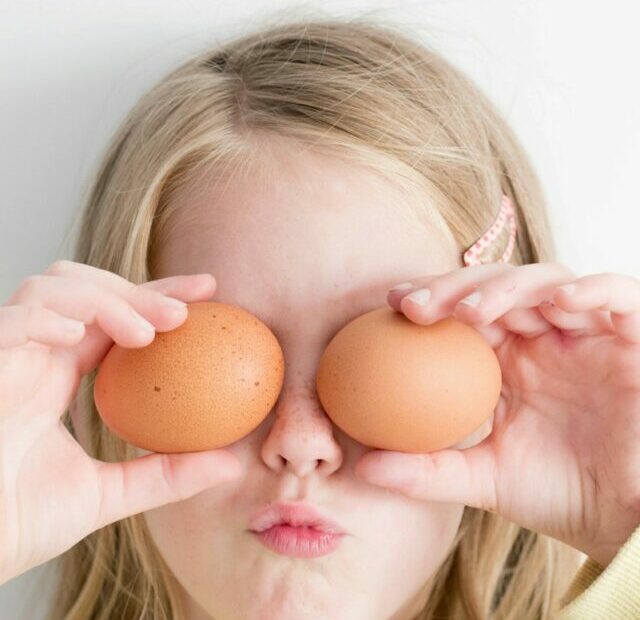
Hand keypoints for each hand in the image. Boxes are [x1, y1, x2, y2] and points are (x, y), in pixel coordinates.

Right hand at [0, 260, 241, 584]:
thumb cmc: (17, 523)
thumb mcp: (106, 494)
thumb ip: (165, 475)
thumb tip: (232, 464)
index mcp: (59, 375)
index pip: (114, 317)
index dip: (157, 296)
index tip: (208, 293)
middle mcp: (34, 357)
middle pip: (86, 288)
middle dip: (138, 290)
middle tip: (186, 309)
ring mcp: (5, 356)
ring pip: (50, 289)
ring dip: (103, 299)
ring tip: (144, 334)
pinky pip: (7, 323)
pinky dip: (43, 318)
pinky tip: (76, 335)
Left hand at [355, 262, 639, 567]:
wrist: (624, 521)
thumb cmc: (558, 494)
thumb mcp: (484, 479)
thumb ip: (427, 470)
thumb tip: (362, 466)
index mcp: (507, 358)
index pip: (463, 312)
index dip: (430, 298)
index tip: (390, 305)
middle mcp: (543, 337)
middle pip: (496, 287)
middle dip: (454, 287)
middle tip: (414, 305)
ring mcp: (586, 333)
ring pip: (547, 282)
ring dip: (507, 288)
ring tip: (469, 311)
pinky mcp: (633, 336)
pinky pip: (618, 297)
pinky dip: (593, 290)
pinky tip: (561, 301)